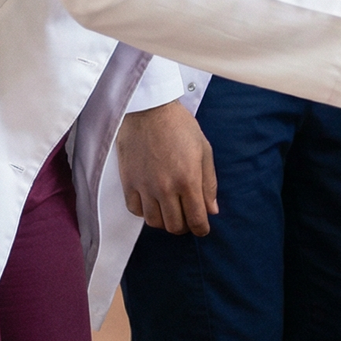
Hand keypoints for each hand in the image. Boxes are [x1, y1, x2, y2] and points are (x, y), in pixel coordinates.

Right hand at [115, 100, 218, 236]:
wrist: (150, 111)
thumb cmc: (181, 127)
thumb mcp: (204, 151)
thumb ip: (209, 183)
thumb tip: (212, 210)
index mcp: (188, 180)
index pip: (196, 219)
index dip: (202, 229)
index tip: (203, 228)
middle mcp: (166, 188)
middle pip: (174, 226)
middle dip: (184, 226)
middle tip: (188, 218)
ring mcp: (145, 187)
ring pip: (154, 222)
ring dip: (165, 221)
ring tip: (171, 211)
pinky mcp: (129, 183)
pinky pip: (136, 211)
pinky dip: (146, 212)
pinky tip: (153, 202)